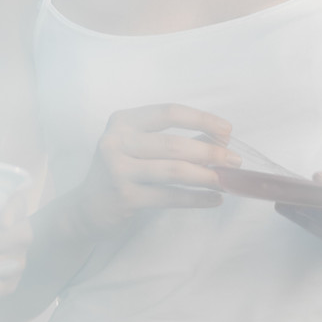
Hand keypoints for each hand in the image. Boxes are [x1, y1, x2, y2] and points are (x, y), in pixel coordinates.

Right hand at [71, 104, 236, 234]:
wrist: (85, 209)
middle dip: (210, 152)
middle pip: (173, 143)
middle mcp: (116, 141)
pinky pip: (169, 197)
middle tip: (235, 161)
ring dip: (206, 176)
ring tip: (227, 181)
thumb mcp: (139, 148)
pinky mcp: (124, 197)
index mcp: (123, 121)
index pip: (168, 112)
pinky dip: (196, 199)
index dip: (201, 119)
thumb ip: (175, 141)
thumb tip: (220, 139)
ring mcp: (117, 170)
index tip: (227, 131)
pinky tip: (214, 199)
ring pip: (173, 170)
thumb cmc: (121, 172)